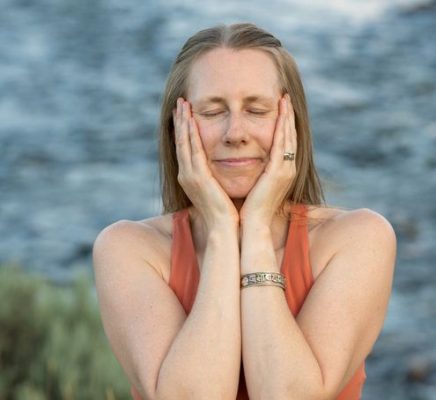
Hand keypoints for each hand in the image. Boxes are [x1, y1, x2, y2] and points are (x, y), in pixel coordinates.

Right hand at [173, 98, 238, 229]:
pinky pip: (193, 150)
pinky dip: (190, 134)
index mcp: (190, 177)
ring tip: (183, 104)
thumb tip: (218, 167)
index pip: (185, 148)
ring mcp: (189, 175)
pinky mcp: (198, 177)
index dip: (183, 130)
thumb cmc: (224, 211)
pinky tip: (191, 120)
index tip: (184, 113)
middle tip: (180, 102)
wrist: (223, 227)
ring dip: (183, 122)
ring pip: (184, 143)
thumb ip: (213, 177)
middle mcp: (185, 174)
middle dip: (180, 121)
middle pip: (181, 142)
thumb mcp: (216, 189)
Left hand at [239, 94, 296, 225]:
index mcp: (281, 171)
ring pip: (289, 137)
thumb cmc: (250, 207)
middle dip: (288, 116)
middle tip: (285, 98)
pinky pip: (282, 144)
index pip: (284, 143)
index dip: (285, 125)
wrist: (252, 224)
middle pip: (290, 136)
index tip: (281, 108)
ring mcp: (286, 170)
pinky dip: (282, 128)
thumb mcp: (256, 185)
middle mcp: (288, 169)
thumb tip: (248, 161)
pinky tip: (281, 114)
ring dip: (287, 117)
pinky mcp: (279, 172)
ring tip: (284, 100)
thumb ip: (257, 172)